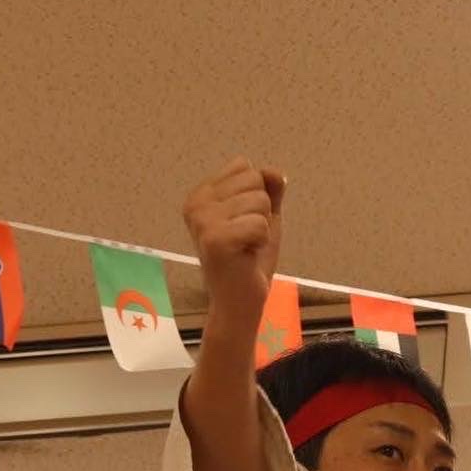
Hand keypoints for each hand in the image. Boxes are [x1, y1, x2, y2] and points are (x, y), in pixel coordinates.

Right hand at [182, 158, 286, 320]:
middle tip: (246, 238)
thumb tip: (274, 172)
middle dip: (261, 211)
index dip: (256, 196)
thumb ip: (269, 190)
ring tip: (245, 247)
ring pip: (260, 200)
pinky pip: (260, 224)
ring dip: (262, 228)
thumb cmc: (249, 260)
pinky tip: (246, 256)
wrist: (239, 302)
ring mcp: (202, 221)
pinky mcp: (215, 240)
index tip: (242, 223)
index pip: (245, 167)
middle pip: (254, 180)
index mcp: (201, 195)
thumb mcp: (263, 216)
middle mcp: (196, 204)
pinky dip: (262, 242)